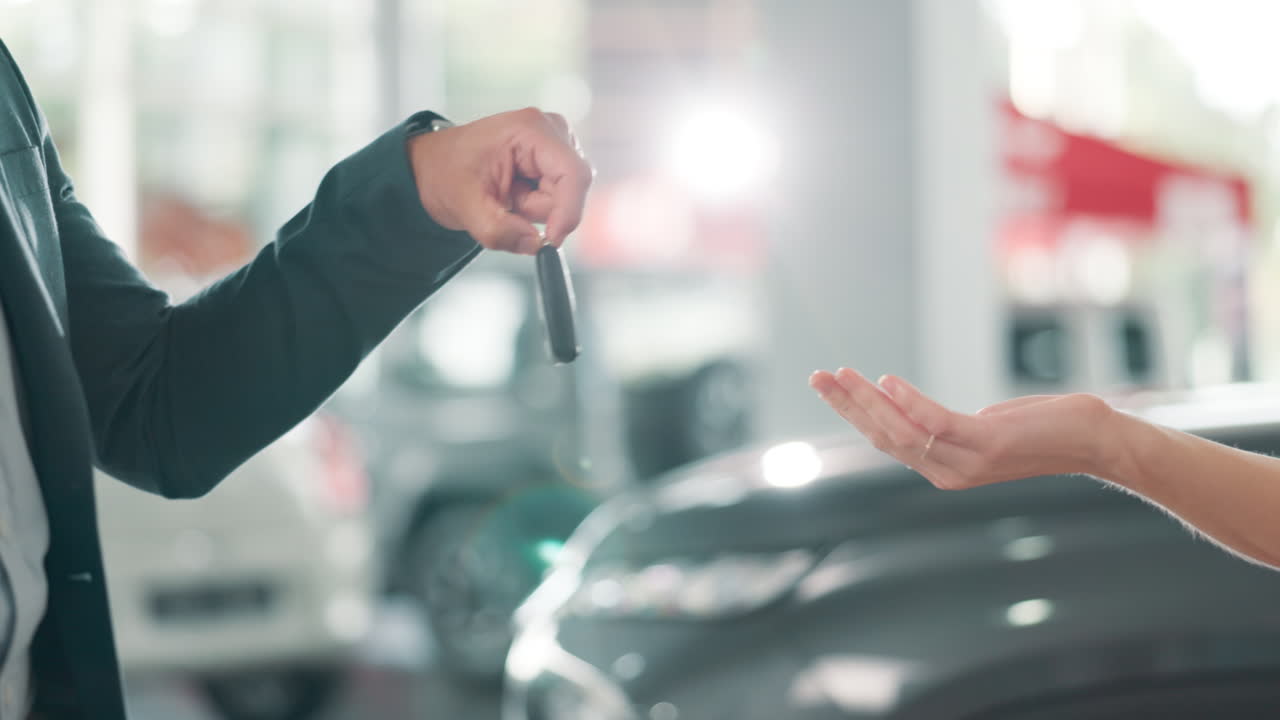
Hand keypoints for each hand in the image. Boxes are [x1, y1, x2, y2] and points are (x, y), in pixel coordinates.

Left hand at [407, 107, 593, 254]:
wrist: (437, 168)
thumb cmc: (447, 173)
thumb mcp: (465, 207)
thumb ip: (500, 230)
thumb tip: (535, 244)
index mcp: (530, 129)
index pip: (573, 174)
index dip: (568, 212)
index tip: (551, 241)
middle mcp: (551, 131)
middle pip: (569, 190)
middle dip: (537, 209)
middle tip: (504, 203)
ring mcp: (556, 145)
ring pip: (565, 198)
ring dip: (534, 209)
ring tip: (506, 196)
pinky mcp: (556, 161)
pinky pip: (560, 199)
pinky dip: (536, 207)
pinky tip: (515, 194)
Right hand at [809, 368, 1116, 488]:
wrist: (1097, 441)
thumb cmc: (1047, 428)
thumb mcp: (990, 427)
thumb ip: (954, 424)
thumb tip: (925, 411)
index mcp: (944, 468)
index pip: (885, 439)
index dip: (852, 413)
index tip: (829, 384)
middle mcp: (948, 472)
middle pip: (883, 436)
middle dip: (845, 405)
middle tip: (817, 377)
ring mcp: (966, 461)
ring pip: (901, 431)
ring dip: (866, 401)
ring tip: (840, 374)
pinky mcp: (985, 444)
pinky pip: (935, 422)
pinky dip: (907, 401)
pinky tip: (887, 380)